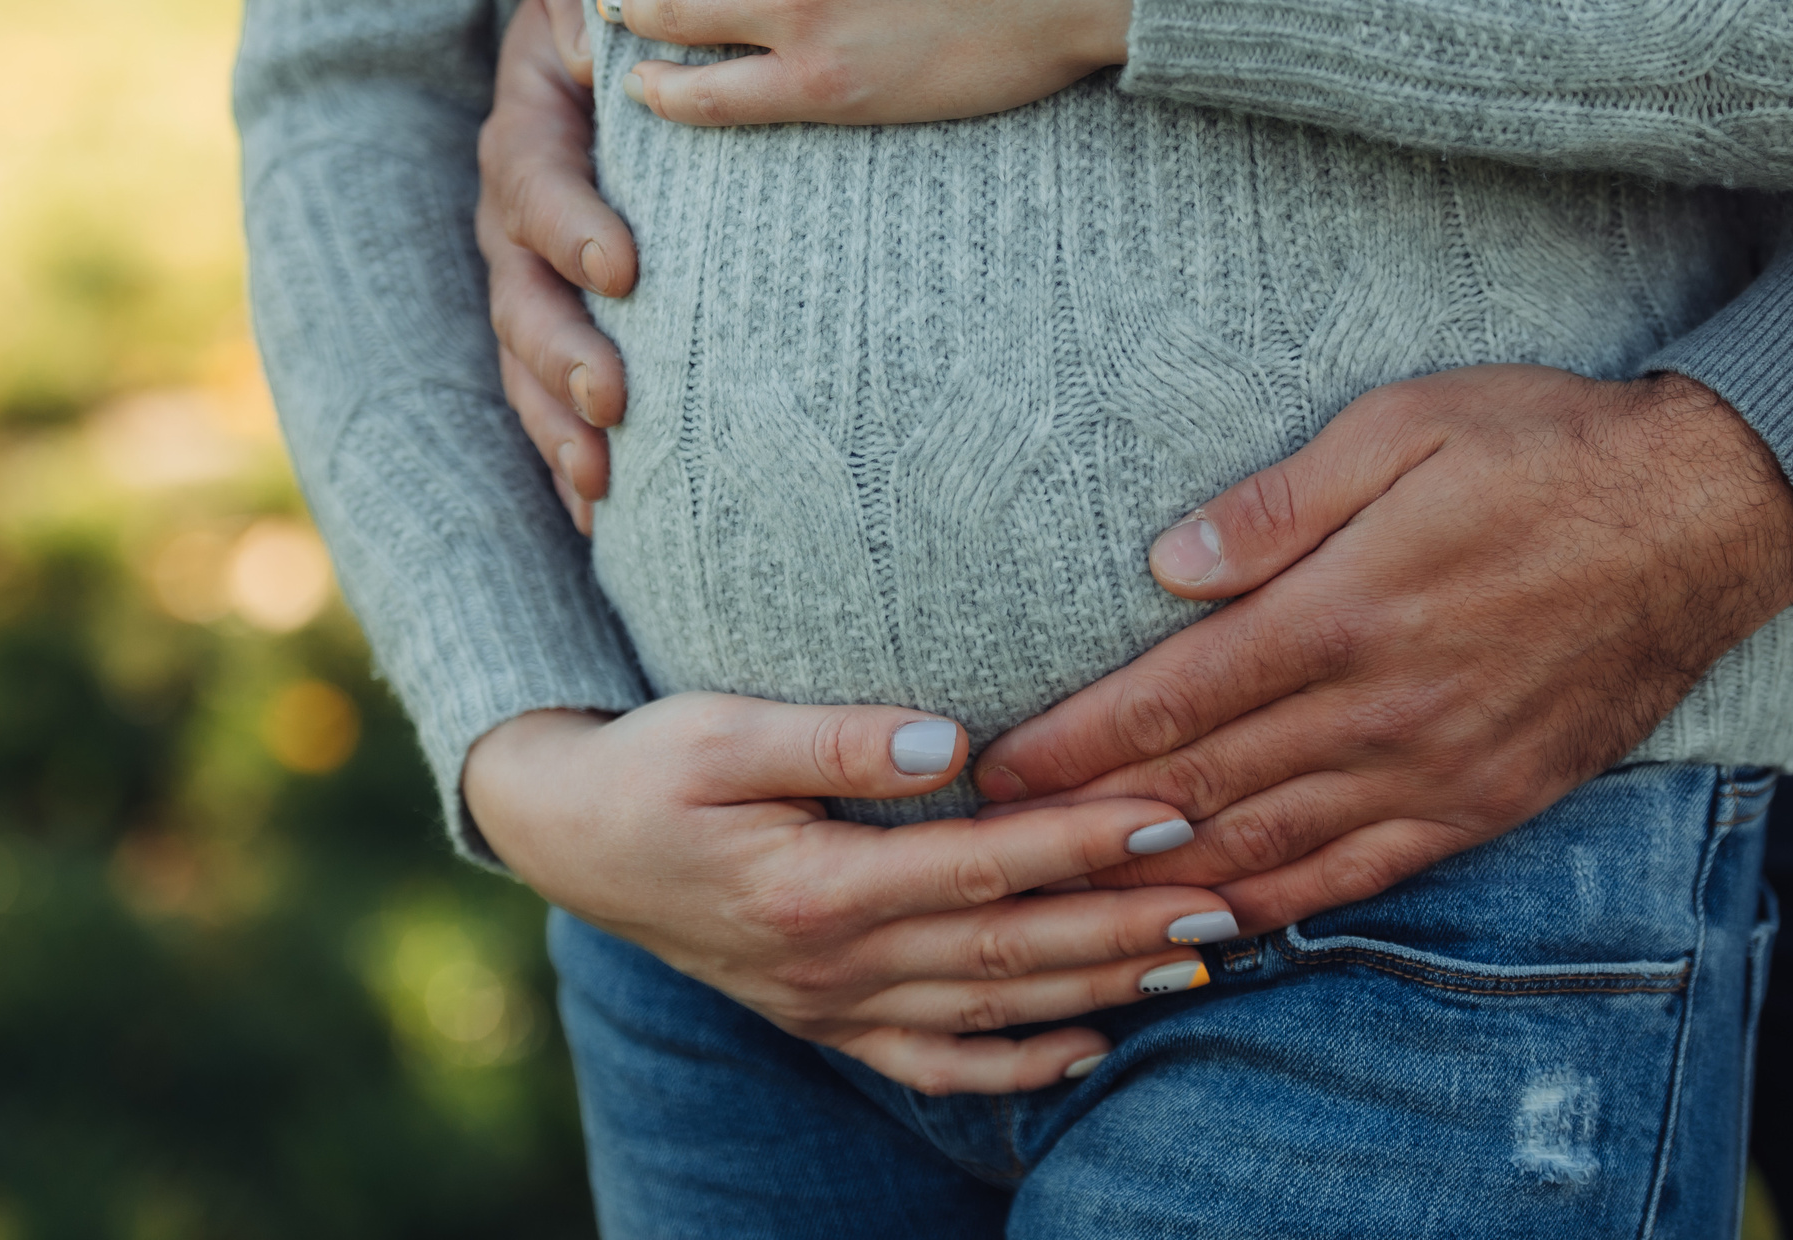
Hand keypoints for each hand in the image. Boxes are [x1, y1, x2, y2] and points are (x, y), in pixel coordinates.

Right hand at [463, 696, 1233, 1093]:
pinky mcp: (825, 1018)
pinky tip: (1086, 1048)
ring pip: (990, 1006)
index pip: (980, 864)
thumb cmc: (648, 764)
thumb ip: (836, 738)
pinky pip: (934, 1060)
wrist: (567, 836)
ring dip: (1098, 986)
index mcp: (815, 886)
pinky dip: (1015, 1062)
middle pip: (1007, 947)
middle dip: (1124, 924)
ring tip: (1197, 960)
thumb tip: (956, 739)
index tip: (1167, 813)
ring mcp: (831, 1004)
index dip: (1079, 840)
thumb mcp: (718, 731)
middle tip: (1225, 898)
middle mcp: (834, 962)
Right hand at [477, 0, 638, 532]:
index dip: (570, 225)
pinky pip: (549, 389)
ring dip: (556, 420)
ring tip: (600, 478)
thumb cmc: (639, 2)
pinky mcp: (562, 311)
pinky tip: (599, 519)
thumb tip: (605, 43)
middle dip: (561, 351)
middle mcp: (514, 204)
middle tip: (611, 399)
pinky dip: (568, 451)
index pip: (535, 180)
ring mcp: (529, 267)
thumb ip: (604, 1)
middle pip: (520, 288)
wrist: (631, 23)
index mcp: (530, 119)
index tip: (624, 268)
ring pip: (523, 354)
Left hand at [972, 367, 1792, 932]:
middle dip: (1088, 822)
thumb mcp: (1399, 426)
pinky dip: (1280, 905)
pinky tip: (1219, 922)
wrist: (1702, 517)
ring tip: (1077, 896)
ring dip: (1164, 878)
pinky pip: (1363, 875)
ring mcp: (1436, 770)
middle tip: (999, 845)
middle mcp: (1382, 709)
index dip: (1076, 743)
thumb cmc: (1540, 449)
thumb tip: (1165, 564)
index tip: (997, 769)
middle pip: (1203, 788)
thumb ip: (1276, 507)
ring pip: (1271, 847)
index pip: (1174, 699)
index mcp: (1344, 611)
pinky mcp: (1486, 803)